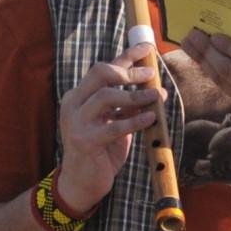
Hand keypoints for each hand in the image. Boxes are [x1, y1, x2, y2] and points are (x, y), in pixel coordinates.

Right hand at [54, 50, 163, 212]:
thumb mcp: (114, 123)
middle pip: (101, 74)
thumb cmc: (101, 151)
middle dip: (129, 71)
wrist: (82, 183)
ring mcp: (76, 122)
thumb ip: (127, 106)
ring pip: (106, 97)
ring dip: (136, 95)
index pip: (104, 68)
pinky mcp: (85, 141)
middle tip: (151, 75)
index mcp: (80, 96)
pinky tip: (151, 119)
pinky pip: (113, 126)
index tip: (148, 47)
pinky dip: (134, 120)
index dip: (127, 56)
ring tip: (157, 97)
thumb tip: (155, 90)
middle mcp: (73, 104)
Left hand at [182, 30, 230, 151]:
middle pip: (230, 72)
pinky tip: (205, 63)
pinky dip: (215, 76)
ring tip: (191, 45)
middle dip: (208, 52)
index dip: (229, 46)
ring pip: (223, 83)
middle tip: (193, 35)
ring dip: (204, 63)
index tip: (214, 34)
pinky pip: (229, 92)